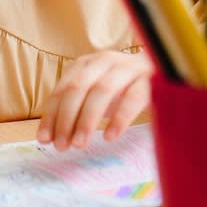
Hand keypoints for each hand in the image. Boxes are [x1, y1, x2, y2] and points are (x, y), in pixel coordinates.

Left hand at [37, 50, 152, 150]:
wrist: (162, 72)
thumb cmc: (122, 88)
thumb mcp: (95, 94)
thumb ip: (75, 110)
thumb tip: (51, 137)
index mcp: (86, 64)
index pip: (62, 88)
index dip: (51, 114)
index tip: (44, 139)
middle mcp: (105, 61)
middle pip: (78, 87)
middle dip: (66, 118)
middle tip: (62, 145)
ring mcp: (128, 68)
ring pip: (102, 91)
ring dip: (87, 120)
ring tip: (80, 144)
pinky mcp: (149, 80)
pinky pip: (132, 98)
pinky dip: (119, 118)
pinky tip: (110, 136)